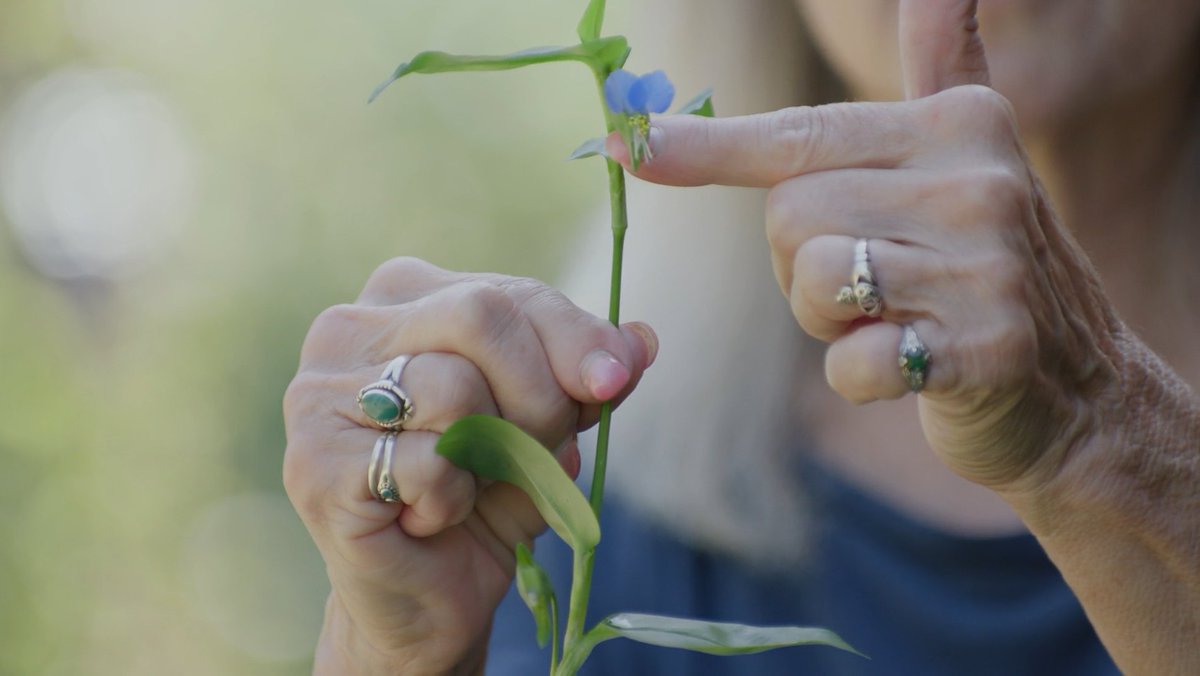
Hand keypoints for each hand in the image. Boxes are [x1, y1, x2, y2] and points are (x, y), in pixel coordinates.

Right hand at [283, 258, 655, 673]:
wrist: (429, 595)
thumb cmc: (485, 495)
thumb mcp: (549, 426)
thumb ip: (585, 378)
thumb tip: (641, 340)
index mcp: (405, 297)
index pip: (509, 291)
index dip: (574, 337)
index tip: (614, 382)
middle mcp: (347, 329)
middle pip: (481, 316)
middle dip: (538, 394)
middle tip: (537, 451)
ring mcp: (318, 394)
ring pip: (455, 387)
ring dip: (494, 456)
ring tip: (470, 487)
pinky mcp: (313, 464)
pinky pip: (426, 462)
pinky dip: (453, 501)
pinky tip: (428, 518)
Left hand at [609, 0, 1118, 494]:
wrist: (1078, 389)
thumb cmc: (981, 269)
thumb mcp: (970, 158)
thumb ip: (940, 67)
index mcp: (959, 126)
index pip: (801, 134)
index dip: (706, 148)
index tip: (623, 142)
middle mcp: (980, 184)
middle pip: (791, 216)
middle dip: (799, 263)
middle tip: (868, 282)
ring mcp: (989, 270)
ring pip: (816, 281)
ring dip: (827, 320)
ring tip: (890, 317)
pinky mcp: (987, 353)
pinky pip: (853, 364)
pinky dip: (858, 377)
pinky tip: (908, 368)